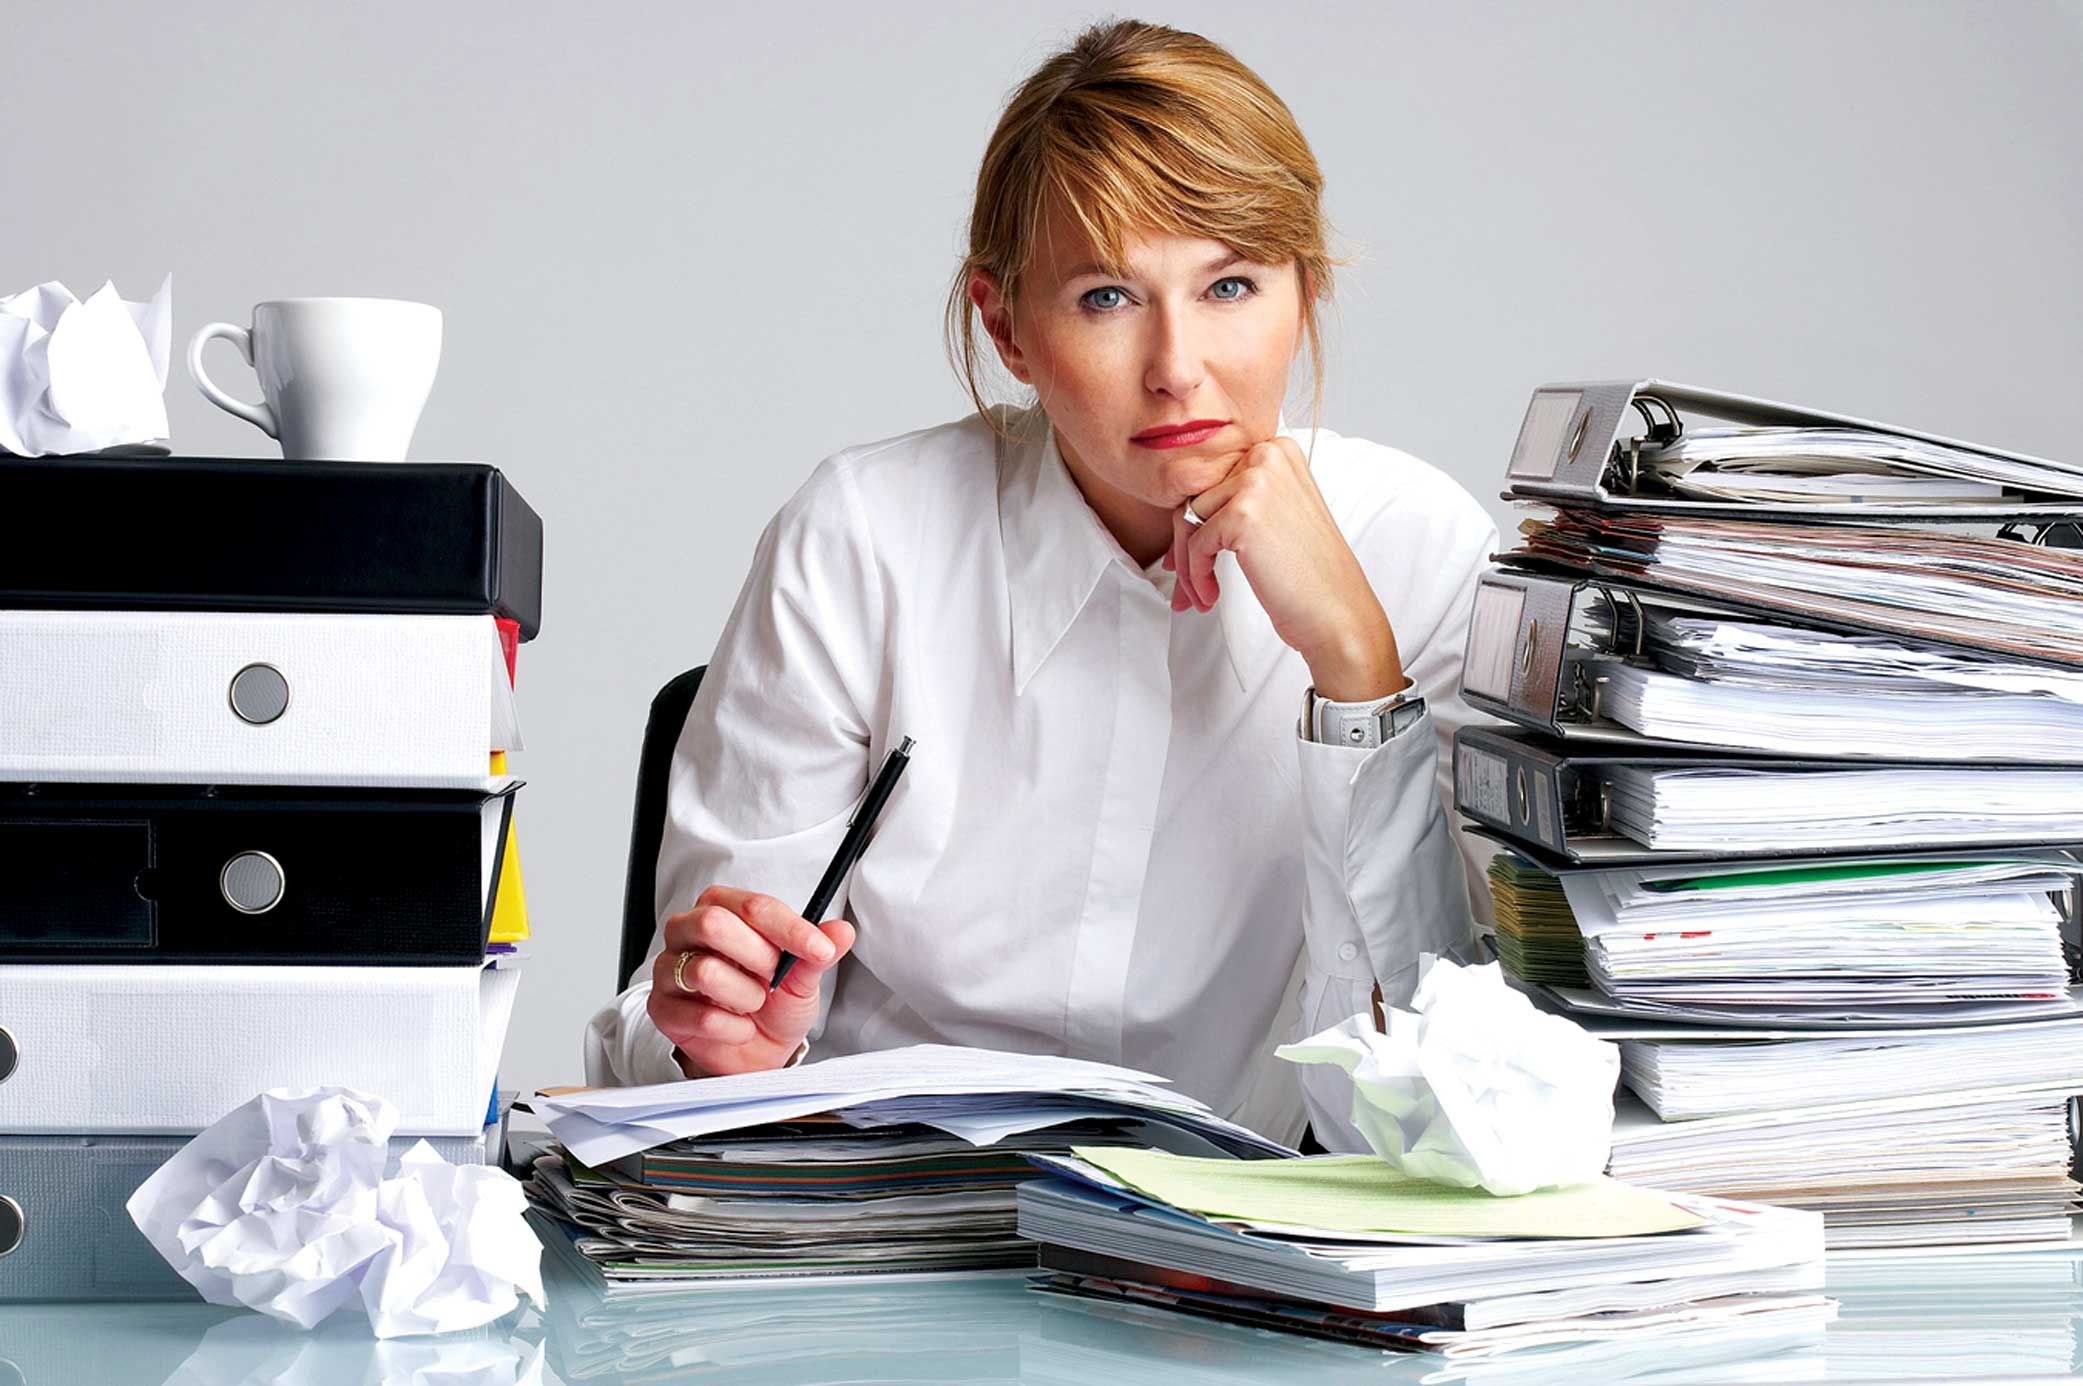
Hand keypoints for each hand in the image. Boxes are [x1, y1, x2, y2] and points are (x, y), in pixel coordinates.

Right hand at [647, 883, 856, 1077]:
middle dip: (758, 957)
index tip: (819, 949)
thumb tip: (841, 931)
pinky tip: (739, 1028)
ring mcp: (669, 969)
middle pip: (713, 924)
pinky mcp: (662, 1008)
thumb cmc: (773, 1005)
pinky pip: (701, 1016)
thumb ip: (816, 953)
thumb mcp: (802, 978)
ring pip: (705, 971)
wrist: (755, 1052)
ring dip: (746, 996)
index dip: (789, 928)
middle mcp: (688, 931)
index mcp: (722, 908)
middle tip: (775, 978)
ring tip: (754, 1004)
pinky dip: (733, 1028)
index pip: (753, 906)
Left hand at [1165, 436, 1404, 700]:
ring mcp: (1255, 482)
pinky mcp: (1241, 514)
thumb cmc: (1309, 574)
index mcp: (1277, 450)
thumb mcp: (1277, 515)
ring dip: (1188, 565)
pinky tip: (1209, 597)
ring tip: (1200, 596)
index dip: (1197, 523)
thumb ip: (1238, 499)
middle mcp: (1267, 456)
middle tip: (1186, 585)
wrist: (1337, 612)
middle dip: (1186, 546)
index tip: (1189, 557)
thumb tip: (1182, 513)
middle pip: (1196, 497)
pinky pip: (1194, 544)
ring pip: (1188, 521)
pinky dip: (1195, 575)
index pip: (1214, 480)